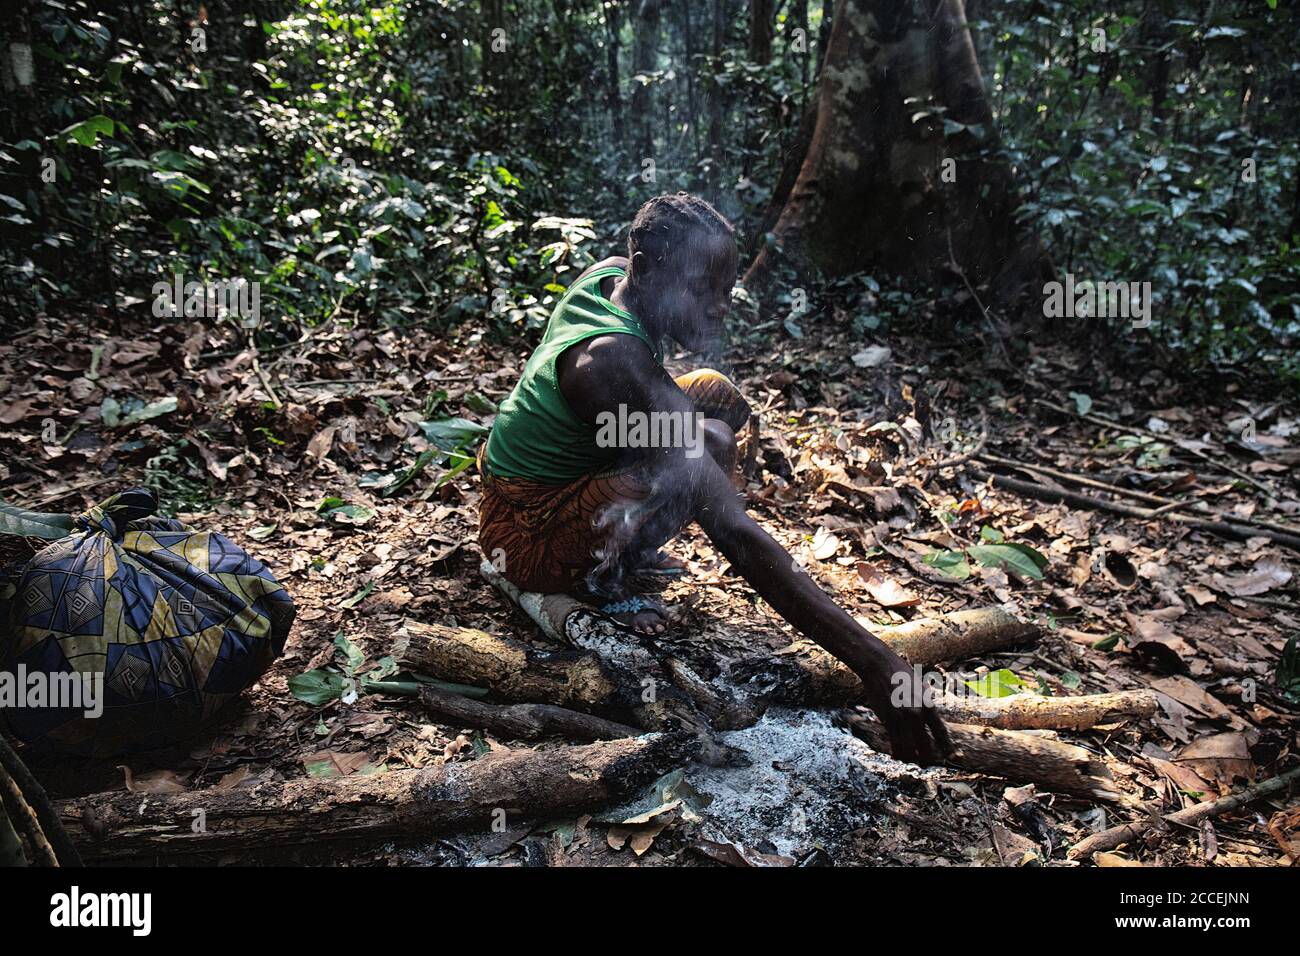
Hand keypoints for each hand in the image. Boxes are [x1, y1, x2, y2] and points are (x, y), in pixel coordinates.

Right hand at [856, 642, 952, 765]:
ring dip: (910, 758)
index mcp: (928, 705)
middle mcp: (917, 714)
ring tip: (910, 761)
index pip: (941, 732)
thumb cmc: (899, 673)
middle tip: (926, 764)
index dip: (948, 748)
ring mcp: (902, 718)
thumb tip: (926, 720)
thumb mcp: (919, 687)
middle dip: (927, 758)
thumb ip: (924, 704)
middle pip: (926, 746)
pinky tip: (896, 755)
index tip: (955, 759)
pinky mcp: (887, 720)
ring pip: (909, 749)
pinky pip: (895, 743)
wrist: (879, 665)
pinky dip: (897, 752)